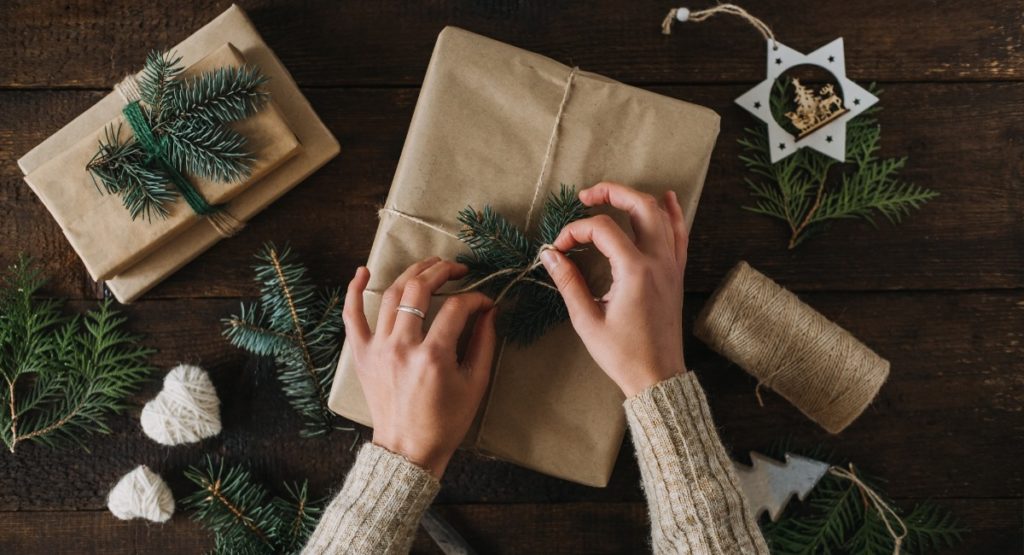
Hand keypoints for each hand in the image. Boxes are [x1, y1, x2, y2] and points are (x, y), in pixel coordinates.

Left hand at [343, 258, 496, 478]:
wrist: (408, 450)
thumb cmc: (446, 422)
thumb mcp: (475, 384)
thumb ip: (484, 343)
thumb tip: (489, 310)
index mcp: (433, 356)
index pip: (457, 308)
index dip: (475, 298)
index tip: (485, 302)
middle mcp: (402, 347)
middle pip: (420, 290)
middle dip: (443, 271)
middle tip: (458, 269)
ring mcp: (378, 348)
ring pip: (392, 295)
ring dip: (412, 272)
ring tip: (430, 265)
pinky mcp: (362, 354)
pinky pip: (352, 316)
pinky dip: (354, 291)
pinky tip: (362, 271)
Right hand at [540, 182, 688, 396]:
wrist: (658, 377)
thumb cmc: (623, 354)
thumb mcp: (587, 320)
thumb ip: (568, 282)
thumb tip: (550, 255)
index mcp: (635, 271)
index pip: (602, 229)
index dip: (576, 231)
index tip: (558, 249)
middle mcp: (658, 261)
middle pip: (640, 206)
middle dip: (611, 193)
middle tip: (586, 196)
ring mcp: (671, 266)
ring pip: (662, 215)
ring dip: (637, 198)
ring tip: (613, 195)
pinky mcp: (676, 275)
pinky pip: (680, 235)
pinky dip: (673, 214)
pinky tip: (668, 199)